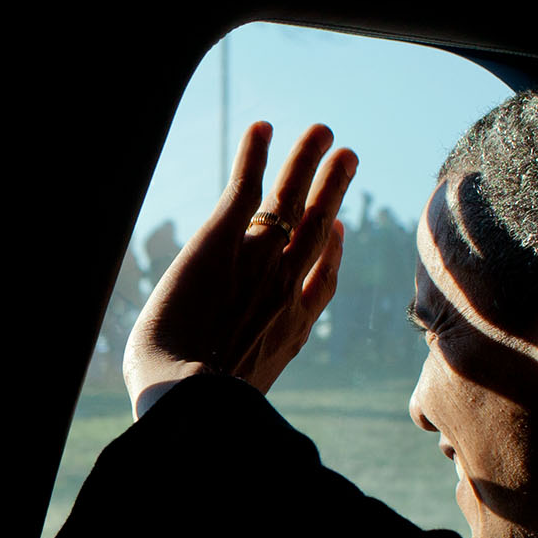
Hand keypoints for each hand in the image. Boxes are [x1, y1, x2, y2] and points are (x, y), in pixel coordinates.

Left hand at [125, 121, 354, 402]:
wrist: (189, 394)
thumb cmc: (203, 410)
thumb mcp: (241, 402)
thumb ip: (248, 388)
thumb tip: (238, 408)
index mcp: (291, 326)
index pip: (320, 278)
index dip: (331, 250)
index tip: (335, 228)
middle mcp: (283, 285)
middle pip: (316, 225)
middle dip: (333, 189)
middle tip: (348, 158)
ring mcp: (259, 258)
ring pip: (292, 198)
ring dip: (307, 161)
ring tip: (323, 131)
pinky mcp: (223, 238)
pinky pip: (245, 186)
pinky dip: (255, 154)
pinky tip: (263, 126)